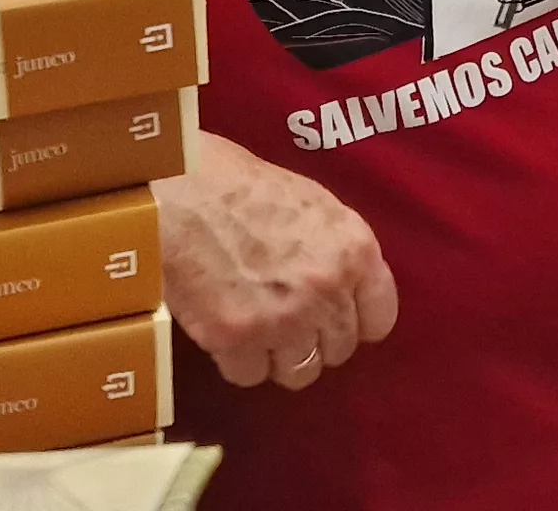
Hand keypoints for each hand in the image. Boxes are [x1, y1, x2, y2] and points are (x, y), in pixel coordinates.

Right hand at [153, 129, 400, 389]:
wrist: (177, 189)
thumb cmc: (239, 182)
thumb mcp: (312, 203)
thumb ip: (335, 251)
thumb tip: (341, 287)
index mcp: (354, 251)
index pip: (380, 318)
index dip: (355, 321)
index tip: (335, 319)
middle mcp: (327, 290)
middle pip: (338, 349)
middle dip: (313, 338)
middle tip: (284, 320)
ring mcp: (283, 320)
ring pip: (298, 372)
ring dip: (278, 357)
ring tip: (254, 330)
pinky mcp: (236, 339)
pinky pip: (249, 375)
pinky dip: (236, 362)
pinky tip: (224, 334)